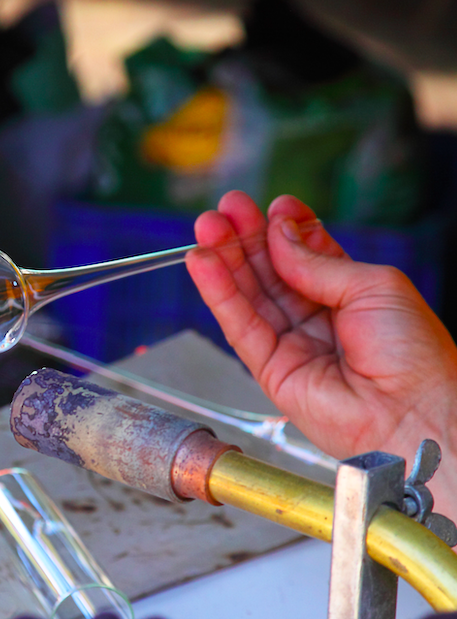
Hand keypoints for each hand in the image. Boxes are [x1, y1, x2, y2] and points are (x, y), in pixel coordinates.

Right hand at [186, 192, 456, 478]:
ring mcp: (293, 344)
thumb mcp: (373, 285)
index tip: (271, 206)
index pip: (307, 255)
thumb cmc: (414, 353)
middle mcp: (319, 319)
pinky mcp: (270, 370)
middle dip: (246, 239)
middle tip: (224, 210)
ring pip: (249, 296)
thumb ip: (318, 262)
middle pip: (271, 272)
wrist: (414, 412)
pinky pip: (240, 326)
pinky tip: (204, 264)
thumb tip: (278, 233)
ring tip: (205, 228)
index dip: (286, 229)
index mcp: (352, 295)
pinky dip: (219, 294)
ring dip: (224, 260)